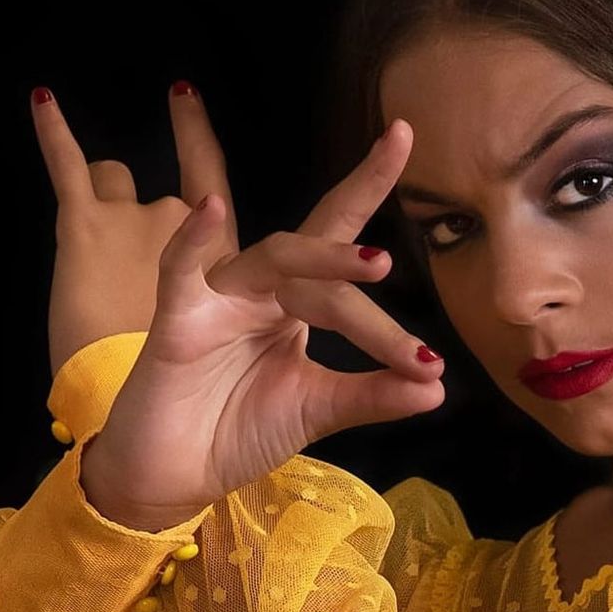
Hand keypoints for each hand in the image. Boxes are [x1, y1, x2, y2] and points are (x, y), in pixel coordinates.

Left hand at [31, 83, 239, 377]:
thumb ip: (193, 298)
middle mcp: (181, 219)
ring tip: (93, 245)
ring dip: (106, 193)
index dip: (196, 135)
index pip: (210, 182)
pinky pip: (68, 164)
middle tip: (144, 218)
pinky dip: (54, 131)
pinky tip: (42, 99)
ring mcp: (133, 216)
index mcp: (212, 252)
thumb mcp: (197, 332)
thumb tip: (178, 296)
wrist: (124, 389)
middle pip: (164, 188)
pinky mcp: (85, 222)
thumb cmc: (163, 374)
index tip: (186, 94)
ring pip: (115, 176)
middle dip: (147, 214)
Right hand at [80, 118, 445, 528]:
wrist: (173, 478)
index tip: (402, 133)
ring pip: (272, 258)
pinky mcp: (176, 319)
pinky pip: (180, 269)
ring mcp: (218, 298)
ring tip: (375, 264)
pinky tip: (210, 211)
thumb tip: (439, 387)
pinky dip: (193, 240)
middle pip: (314, 247)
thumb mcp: (317, 409)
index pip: (339, 240)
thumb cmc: (237, 431)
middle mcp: (262, 290)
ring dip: (323, 259)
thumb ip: (372, 394)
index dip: (368, 186)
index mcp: (295, 304)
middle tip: (396, 220)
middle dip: (356, 233)